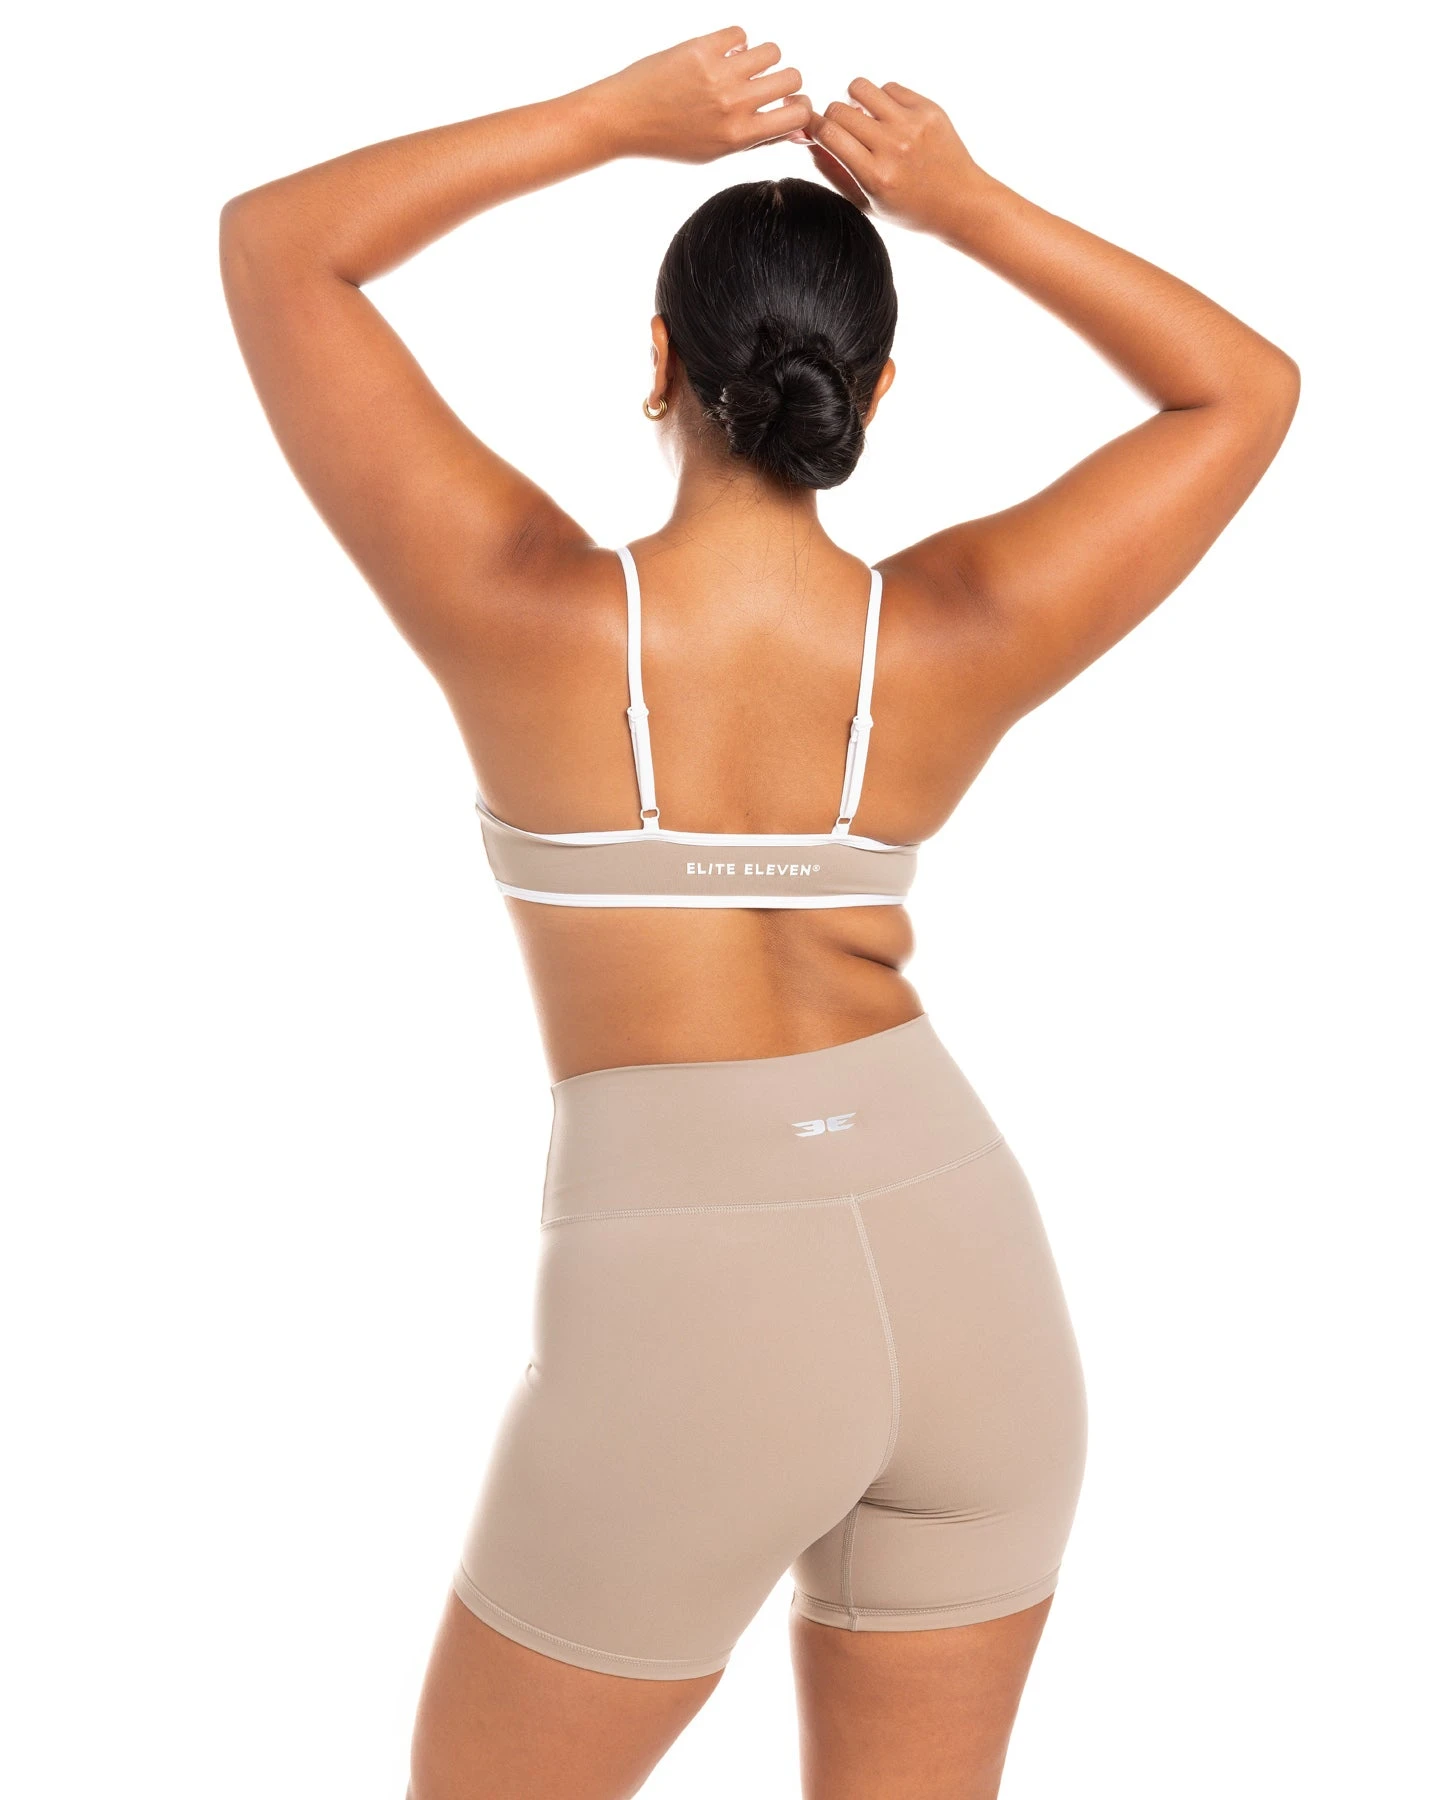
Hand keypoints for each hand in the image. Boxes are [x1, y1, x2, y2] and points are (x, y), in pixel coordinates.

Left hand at [596, 26, 809, 162]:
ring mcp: (719, 75)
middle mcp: (733, 105)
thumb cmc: (668, 140)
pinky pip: (740, 33)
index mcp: (739, 136)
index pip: (798, 116)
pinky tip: (721, 54)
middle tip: (766, 83)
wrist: (624, 118)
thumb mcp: (715, 153)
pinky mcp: (702, 49)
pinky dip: (736, 41)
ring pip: (772, 51)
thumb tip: (793, 129)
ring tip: (743, 66)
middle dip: (785, 80)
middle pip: (792, 78)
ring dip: (763, 57)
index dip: (801, 107)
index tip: (789, 104)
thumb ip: (754, 141)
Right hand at [804, 80, 989, 234]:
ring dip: (855, 100)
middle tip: (844, 131)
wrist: (961, 203)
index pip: (828, 134)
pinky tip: (890, 119)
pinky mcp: (928, 109)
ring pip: (860, 88)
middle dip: (833, 118)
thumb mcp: (866, 201)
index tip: (811, 128)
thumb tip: (805, 137)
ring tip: (865, 118)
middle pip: (840, 110)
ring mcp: (912, 125)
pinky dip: (882, 100)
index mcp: (875, 176)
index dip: (812, 127)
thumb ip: (832, 170)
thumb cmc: (909, 208)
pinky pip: (889, 88)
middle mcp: (893, 148)